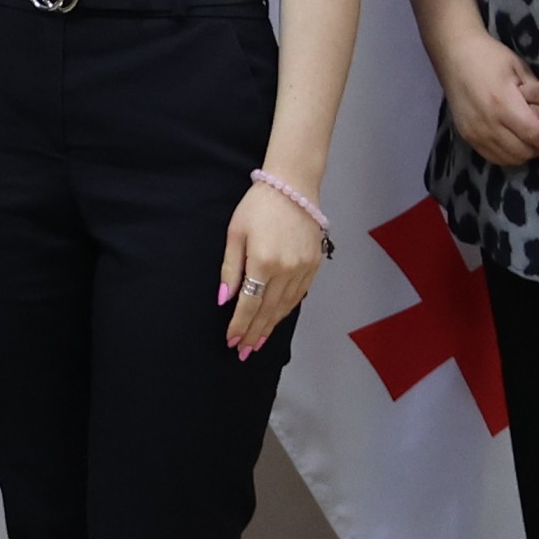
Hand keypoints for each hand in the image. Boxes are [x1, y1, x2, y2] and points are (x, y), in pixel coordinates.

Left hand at [221, 178, 328, 357]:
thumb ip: (230, 269)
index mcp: (264, 262)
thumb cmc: (258, 206)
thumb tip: (224, 300)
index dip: (240, 325)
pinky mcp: (314, 265)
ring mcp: (304, 269)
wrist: (293, 186)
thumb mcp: (235, 233)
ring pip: (285, 307)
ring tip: (258, 342)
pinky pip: (299, 295)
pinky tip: (276, 320)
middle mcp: (287, 270)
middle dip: (254, 333)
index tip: (232, 341)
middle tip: (243, 351)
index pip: (249, 304)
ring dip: (271, 326)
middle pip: (268, 311)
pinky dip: (286, 310)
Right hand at [431, 28, 538, 171]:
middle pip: (524, 151)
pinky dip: (508, 155)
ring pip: (510, 158)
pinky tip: (514, 141)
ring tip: (532, 139)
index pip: (535, 135)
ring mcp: (475, 132)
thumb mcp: (520, 69)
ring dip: (525, 152)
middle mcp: (488, 122)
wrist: (454, 54)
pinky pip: (493, 157)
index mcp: (503, 103)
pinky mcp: (467, 136)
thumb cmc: (490, 57)